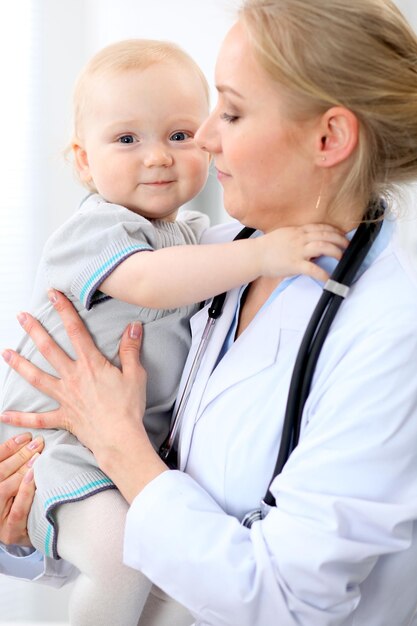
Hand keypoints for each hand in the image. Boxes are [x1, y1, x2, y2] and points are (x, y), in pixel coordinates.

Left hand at [0, 291, 166, 502]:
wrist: (120, 438)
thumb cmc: (129, 407)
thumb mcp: (136, 374)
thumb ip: (131, 349)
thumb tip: (133, 326)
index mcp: (91, 365)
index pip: (75, 331)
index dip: (64, 310)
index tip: (53, 295)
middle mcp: (73, 378)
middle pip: (49, 350)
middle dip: (34, 331)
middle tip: (21, 317)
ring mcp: (65, 397)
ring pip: (37, 378)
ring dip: (19, 365)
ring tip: (5, 353)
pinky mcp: (63, 417)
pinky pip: (38, 418)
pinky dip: (20, 418)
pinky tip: (4, 415)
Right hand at [0, 433, 43, 546]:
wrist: (25, 535)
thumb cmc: (19, 505)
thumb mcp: (14, 485)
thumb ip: (15, 468)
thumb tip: (29, 441)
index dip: (8, 448)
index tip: (25, 436)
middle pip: (0, 473)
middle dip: (19, 455)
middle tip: (37, 443)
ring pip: (5, 489)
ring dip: (22, 470)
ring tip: (37, 456)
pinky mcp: (10, 532)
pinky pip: (17, 510)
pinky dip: (25, 492)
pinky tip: (33, 477)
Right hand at [257, 224, 348, 281]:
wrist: (255, 255)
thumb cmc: (267, 247)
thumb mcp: (284, 235)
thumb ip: (298, 236)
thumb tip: (310, 240)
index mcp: (298, 231)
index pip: (321, 227)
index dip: (335, 231)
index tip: (343, 235)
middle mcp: (300, 239)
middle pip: (326, 235)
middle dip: (340, 240)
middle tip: (348, 247)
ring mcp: (297, 251)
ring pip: (323, 247)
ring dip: (336, 252)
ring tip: (342, 258)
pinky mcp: (294, 264)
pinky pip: (313, 269)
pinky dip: (324, 274)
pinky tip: (330, 279)